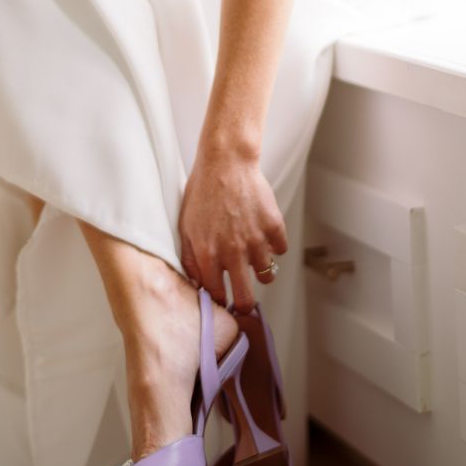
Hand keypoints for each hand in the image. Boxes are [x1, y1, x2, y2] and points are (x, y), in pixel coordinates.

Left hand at [177, 140, 287, 311]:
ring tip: (253, 257)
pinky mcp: (274, 226)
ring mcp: (256, 240)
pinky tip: (263, 234)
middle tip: (244, 297)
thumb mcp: (186, 226)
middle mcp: (233, 252)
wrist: (226, 162)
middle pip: (245, 298)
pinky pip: (280, 249)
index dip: (219, 300)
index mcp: (207, 254)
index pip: (216, 295)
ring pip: (267, 275)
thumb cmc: (202, 191)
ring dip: (261, 270)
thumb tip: (197, 283)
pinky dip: (274, 245)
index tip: (222, 297)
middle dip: (244, 303)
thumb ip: (190, 258)